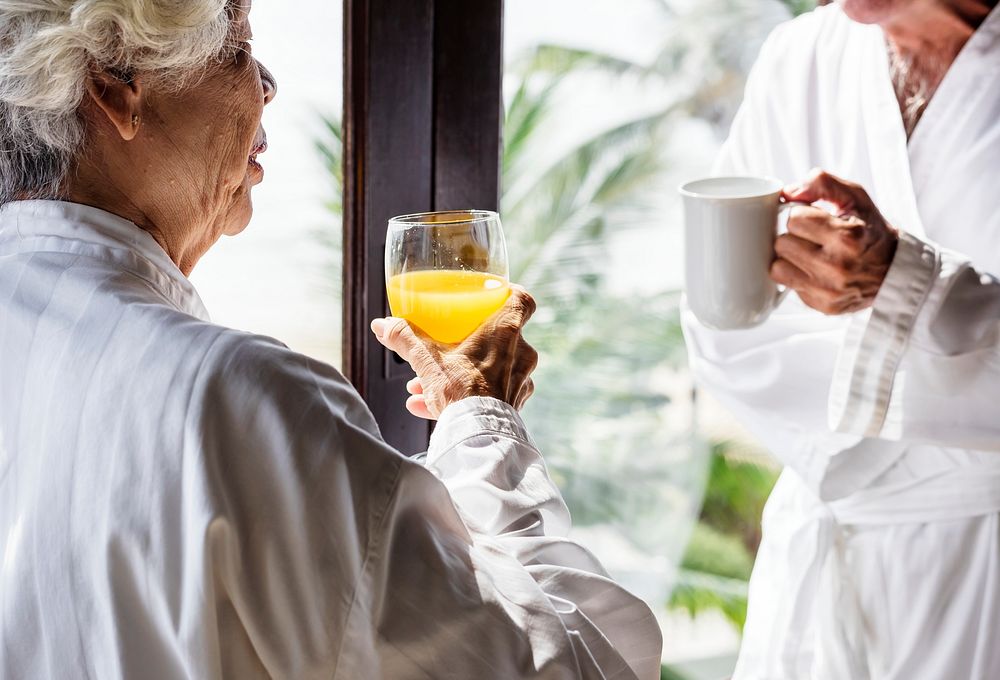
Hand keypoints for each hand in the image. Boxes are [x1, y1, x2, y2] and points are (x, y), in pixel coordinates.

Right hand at [370, 286, 538, 419]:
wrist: (477, 435)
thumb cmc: (460, 391)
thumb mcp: (426, 360)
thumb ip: (404, 338)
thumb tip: (381, 325)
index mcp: (505, 331)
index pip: (522, 300)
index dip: (511, 294)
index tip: (495, 295)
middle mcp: (521, 353)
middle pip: (498, 337)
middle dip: (466, 344)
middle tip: (444, 349)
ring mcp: (520, 380)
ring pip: (489, 368)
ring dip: (460, 372)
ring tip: (425, 384)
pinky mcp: (516, 404)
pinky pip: (489, 394)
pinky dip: (466, 396)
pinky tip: (431, 406)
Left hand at [771, 169, 898, 314]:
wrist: (894, 271)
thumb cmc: (870, 230)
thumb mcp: (855, 197)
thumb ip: (822, 183)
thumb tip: (787, 191)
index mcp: (846, 237)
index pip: (794, 218)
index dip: (802, 215)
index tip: (815, 220)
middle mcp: (836, 267)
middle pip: (782, 243)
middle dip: (794, 237)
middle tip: (813, 238)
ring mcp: (828, 290)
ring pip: (777, 267)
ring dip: (790, 258)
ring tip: (811, 254)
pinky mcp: (823, 306)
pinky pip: (787, 286)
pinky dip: (796, 276)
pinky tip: (815, 271)